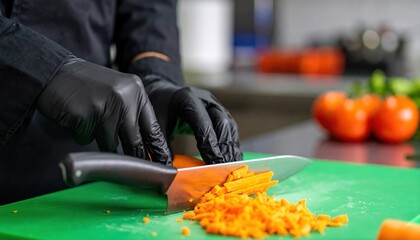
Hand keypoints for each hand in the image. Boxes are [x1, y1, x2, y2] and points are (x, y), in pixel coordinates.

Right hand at [36, 57, 170, 164]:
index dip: (159, 149)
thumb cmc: (88, 85)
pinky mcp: (84, 117)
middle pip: (134, 141)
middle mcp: (124, 98)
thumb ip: (132, 113)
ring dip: (99, 138)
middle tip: (135, 169)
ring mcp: (104, 107)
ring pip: (109, 145)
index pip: (153, 128)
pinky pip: (87, 139)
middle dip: (134, 157)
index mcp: (136, 91)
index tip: (165, 164)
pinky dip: (81, 133)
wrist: (54, 71)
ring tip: (89, 118)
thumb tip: (144, 147)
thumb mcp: (118, 91)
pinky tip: (76, 116)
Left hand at [141, 74, 241, 163]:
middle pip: (222, 123)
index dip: (209, 145)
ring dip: (231, 148)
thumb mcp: (155, 124)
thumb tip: (169, 170)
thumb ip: (161, 145)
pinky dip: (231, 144)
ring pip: (229, 126)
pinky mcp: (220, 112)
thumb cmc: (158, 107)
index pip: (203, 123)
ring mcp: (215, 104)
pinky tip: (230, 159)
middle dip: (224, 148)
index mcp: (187, 98)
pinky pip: (230, 128)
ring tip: (230, 167)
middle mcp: (205, 99)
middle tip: (223, 169)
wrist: (164, 91)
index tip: (213, 164)